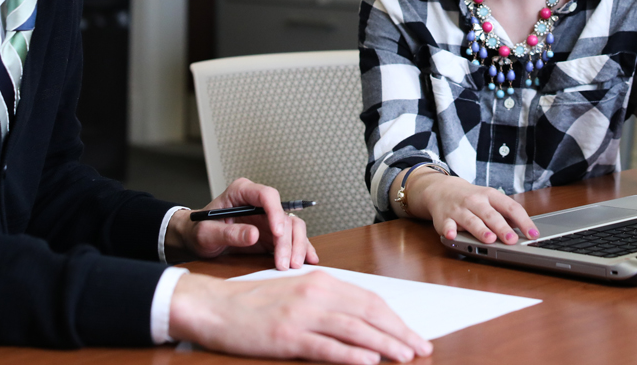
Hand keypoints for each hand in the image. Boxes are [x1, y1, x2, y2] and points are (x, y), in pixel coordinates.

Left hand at [166, 177, 317, 269]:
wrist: (196, 239)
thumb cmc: (198, 231)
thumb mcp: (206, 233)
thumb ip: (229, 234)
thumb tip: (254, 235)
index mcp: (242, 192)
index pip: (267, 195)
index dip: (276, 213)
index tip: (277, 233)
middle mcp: (259, 202)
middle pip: (284, 215)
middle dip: (287, 240)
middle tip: (284, 262)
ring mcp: (268, 217)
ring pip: (293, 226)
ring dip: (296, 246)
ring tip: (293, 266)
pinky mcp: (272, 232)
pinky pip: (291, 237)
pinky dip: (301, 248)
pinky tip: (308, 258)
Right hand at [169, 271, 431, 363]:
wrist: (214, 306)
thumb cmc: (255, 302)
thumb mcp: (298, 292)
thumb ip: (329, 303)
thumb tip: (363, 321)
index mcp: (321, 280)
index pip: (369, 299)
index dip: (395, 317)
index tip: (413, 333)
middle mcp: (316, 293)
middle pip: (369, 312)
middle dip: (400, 331)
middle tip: (421, 347)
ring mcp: (302, 315)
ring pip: (355, 328)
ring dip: (385, 344)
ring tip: (405, 356)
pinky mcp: (287, 336)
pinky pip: (326, 346)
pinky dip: (350, 354)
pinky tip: (369, 360)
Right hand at [408, 171, 537, 243]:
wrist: (441, 189)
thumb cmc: (471, 198)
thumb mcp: (490, 200)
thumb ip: (505, 214)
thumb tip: (525, 230)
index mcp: (490, 195)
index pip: (510, 207)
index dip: (523, 221)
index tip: (533, 234)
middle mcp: (475, 201)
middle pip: (491, 215)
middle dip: (502, 228)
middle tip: (512, 240)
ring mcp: (459, 210)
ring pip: (471, 221)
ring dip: (480, 230)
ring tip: (490, 240)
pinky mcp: (444, 218)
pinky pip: (447, 225)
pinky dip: (449, 231)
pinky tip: (452, 236)